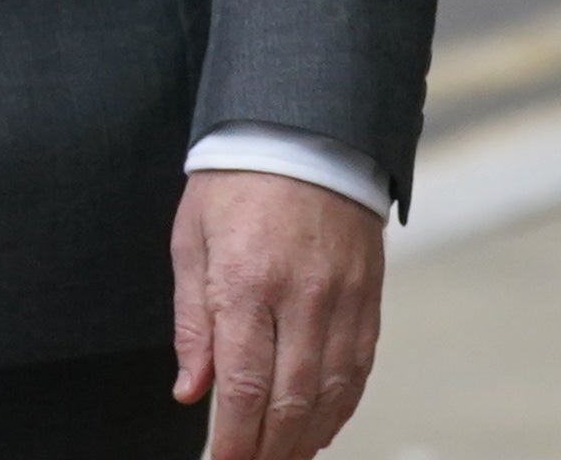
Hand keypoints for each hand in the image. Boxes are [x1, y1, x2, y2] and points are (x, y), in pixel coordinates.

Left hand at [172, 167, 384, 459]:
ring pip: (330, 396)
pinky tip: (317, 429)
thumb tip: (191, 391)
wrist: (305, 133)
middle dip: (268, 452)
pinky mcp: (369, 300)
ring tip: (279, 458)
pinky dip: (338, 410)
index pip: (244, 385)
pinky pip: (358, 373)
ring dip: (304, 440)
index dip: (233, 440)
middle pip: (290, 403)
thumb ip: (192, 322)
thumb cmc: (236, 181)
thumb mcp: (191, 240)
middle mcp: (302, 297)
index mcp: (247, 281)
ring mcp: (343, 301)